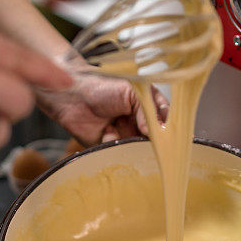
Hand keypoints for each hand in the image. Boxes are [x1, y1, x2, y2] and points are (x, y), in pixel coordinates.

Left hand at [36, 56, 168, 145]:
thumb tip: (153, 132)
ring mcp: (123, 136)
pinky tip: (106, 131)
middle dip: (150, 141)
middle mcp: (137, 124)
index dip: (167, 130)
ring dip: (131, 143)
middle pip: (152, 140)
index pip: (164, 122)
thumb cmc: (102, 86)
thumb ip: (148, 111)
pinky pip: (117, 154)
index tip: (168, 136)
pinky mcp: (108, 147)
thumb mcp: (132, 92)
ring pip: (136, 149)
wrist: (71, 94)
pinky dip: (113, 144)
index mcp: (146, 108)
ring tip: (121, 128)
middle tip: (146, 137)